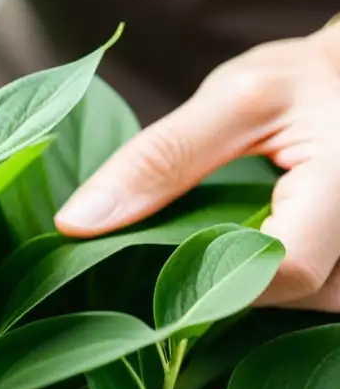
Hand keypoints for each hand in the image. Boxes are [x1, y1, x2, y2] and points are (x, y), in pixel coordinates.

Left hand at [55, 22, 339, 310]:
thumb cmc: (303, 82)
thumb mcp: (231, 100)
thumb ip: (158, 158)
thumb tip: (75, 224)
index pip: (285, 266)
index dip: (217, 276)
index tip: (161, 258)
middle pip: (298, 296)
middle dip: (233, 279)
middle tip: (186, 243)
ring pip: (315, 306)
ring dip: (262, 285)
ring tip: (226, 239)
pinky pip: (326, 298)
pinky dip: (284, 286)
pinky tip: (254, 253)